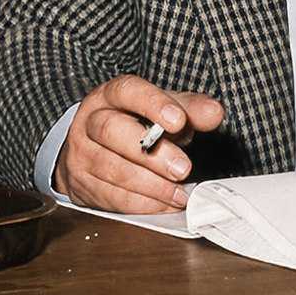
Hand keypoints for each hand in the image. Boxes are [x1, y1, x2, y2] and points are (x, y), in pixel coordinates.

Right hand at [53, 74, 224, 212]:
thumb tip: (214, 112)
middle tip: (183, 168)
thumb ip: (189, 109)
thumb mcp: (161, 110)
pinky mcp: (82, 184)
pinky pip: (110, 197)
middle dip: (151, 152)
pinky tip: (164, 203)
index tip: (179, 120)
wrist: (92, 148)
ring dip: (151, 185)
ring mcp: (81, 153)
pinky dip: (142, 204)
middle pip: (112, 131)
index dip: (153, 104)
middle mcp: (90, 121)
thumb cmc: (133, 123)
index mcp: (111, 95)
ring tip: (179, 192)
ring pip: (111, 169)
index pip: (128, 91)